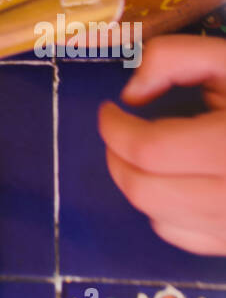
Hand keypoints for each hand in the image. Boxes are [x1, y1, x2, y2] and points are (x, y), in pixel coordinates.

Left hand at [99, 34, 225, 255]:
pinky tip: (179, 182)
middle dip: (118, 158)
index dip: (115, 128)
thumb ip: (174, 58)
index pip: (149, 150)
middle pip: (146, 192)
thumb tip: (131, 94)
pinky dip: (167, 212)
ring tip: (148, 154)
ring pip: (161, 220)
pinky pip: (188, 239)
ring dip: (140, 185)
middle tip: (120, 132)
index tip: (110, 109)